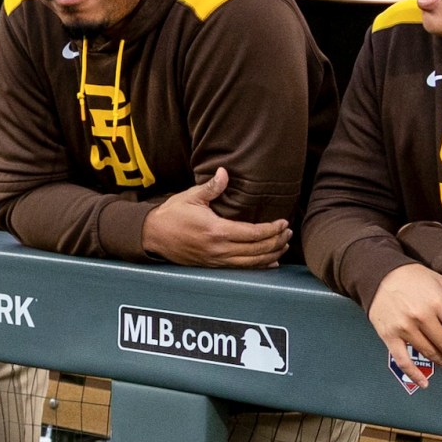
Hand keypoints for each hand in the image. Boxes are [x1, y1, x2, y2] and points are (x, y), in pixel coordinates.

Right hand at [140, 168, 290, 266]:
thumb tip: (225, 172)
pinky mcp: (213, 265)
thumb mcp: (191, 197)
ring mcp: (216, 260)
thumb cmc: (171, 215)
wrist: (153, 236)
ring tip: (283, 246)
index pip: (253, 233)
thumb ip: (211, 187)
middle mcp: (219, 249)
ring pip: (251, 262)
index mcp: (216, 231)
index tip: (283, 223)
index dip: (271, 229)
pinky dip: (258, 266)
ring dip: (270, 255)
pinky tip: (270, 263)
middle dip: (276, 242)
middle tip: (288, 233)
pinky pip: (241, 269)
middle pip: (257, 250)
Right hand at [368, 263, 441, 382]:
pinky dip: (414, 374)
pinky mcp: (389, 336)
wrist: (377, 274)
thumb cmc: (410, 276)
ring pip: (429, 352)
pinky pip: (404, 360)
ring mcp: (404, 328)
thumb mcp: (438, 279)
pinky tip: (424, 384)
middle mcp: (421, 317)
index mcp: (437, 302)